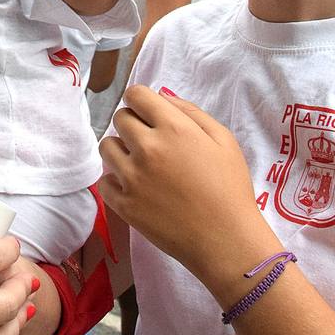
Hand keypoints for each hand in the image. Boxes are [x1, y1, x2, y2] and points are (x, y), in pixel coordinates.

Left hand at [100, 86, 281, 302]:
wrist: (225, 240)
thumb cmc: (230, 188)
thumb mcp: (223, 140)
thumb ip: (191, 112)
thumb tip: (162, 98)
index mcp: (173, 128)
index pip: (135, 95)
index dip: (141, 101)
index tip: (148, 113)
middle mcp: (147, 148)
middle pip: (120, 118)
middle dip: (133, 124)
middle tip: (150, 141)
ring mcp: (131, 177)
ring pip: (106, 147)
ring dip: (121, 150)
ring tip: (140, 164)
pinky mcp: (123, 205)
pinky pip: (104, 182)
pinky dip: (116, 182)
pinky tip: (135, 187)